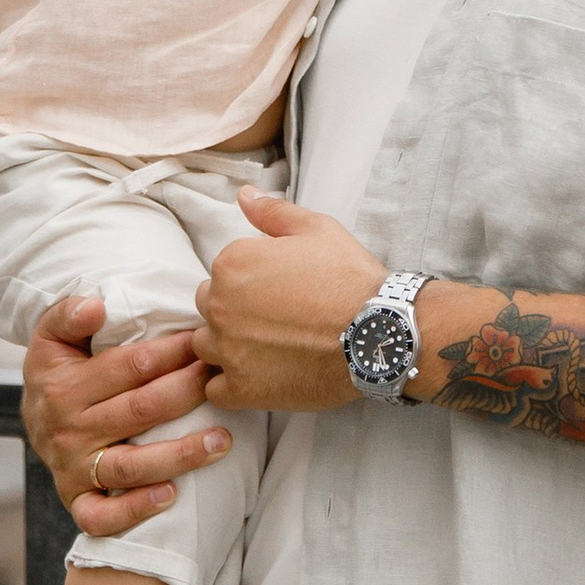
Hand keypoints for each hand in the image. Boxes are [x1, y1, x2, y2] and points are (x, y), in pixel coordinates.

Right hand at [20, 296, 230, 533]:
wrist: (30, 421)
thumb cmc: (56, 373)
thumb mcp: (50, 337)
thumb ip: (67, 315)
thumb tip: (95, 306)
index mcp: (67, 386)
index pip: (131, 367)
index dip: (173, 352)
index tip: (206, 342)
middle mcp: (72, 429)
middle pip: (141, 411)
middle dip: (188, 393)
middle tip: (225, 381)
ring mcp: (75, 468)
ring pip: (132, 466)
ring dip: (180, 455)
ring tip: (222, 441)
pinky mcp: (78, 500)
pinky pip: (103, 516)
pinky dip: (135, 509)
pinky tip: (172, 495)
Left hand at [194, 194, 387, 409]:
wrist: (376, 332)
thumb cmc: (349, 278)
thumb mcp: (316, 229)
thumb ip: (272, 212)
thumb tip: (244, 196)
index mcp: (232, 263)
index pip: (223, 272)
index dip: (251, 281)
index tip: (279, 291)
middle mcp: (220, 306)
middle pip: (209, 307)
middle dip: (235, 311)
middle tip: (276, 318)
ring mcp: (228, 350)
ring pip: (207, 346)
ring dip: (229, 346)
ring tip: (269, 348)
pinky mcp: (241, 389)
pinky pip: (216, 389)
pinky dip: (233, 383)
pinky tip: (262, 375)